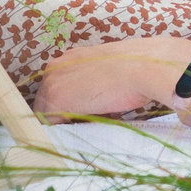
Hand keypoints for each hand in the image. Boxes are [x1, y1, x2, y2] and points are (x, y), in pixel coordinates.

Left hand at [37, 36, 190, 116]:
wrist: (141, 66)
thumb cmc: (135, 69)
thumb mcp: (109, 73)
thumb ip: (95, 85)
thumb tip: (96, 105)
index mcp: (69, 58)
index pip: (58, 89)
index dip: (70, 105)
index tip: (85, 114)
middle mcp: (55, 68)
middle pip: (48, 101)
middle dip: (65, 114)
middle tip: (88, 121)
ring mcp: (53, 84)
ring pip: (48, 114)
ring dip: (65, 123)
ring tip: (90, 124)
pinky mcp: (57, 101)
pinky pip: (51, 125)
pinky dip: (63, 132)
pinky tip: (85, 128)